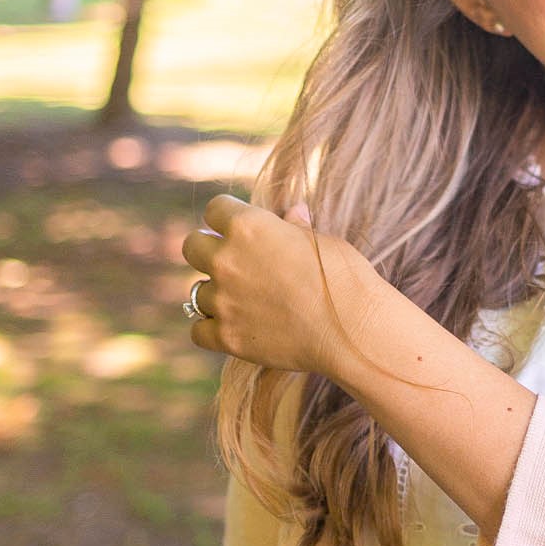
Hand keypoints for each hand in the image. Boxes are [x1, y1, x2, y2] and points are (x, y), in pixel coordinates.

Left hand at [179, 192, 356, 370]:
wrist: (353, 329)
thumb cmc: (344, 277)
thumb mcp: (322, 241)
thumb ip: (294, 227)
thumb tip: (292, 212)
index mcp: (248, 226)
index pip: (214, 209)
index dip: (227, 217)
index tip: (239, 228)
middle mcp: (227, 260)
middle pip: (191, 246)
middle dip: (208, 251)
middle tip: (233, 263)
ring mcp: (223, 300)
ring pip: (196, 292)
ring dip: (217, 294)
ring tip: (246, 301)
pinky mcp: (227, 336)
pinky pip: (198, 330)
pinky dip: (212, 329)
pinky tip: (234, 326)